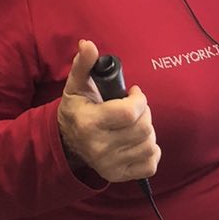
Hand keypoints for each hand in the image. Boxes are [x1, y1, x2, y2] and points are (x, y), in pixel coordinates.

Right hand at [57, 38, 159, 182]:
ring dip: (148, 130)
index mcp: (90, 123)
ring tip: (135, 123)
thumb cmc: (77, 108)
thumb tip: (88, 44)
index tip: (133, 93)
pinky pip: (150, 165)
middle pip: (143, 128)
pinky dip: (151, 151)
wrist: (67, 142)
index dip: (138, 99)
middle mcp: (100, 148)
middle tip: (135, 107)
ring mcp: (110, 165)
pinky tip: (139, 141)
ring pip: (149, 144)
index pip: (129, 112)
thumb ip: (84, 64)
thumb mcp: (76, 84)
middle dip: (144, 112)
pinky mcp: (119, 175)